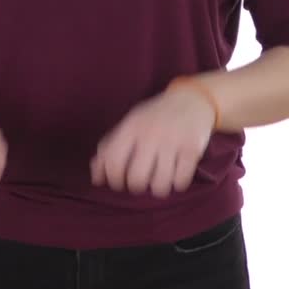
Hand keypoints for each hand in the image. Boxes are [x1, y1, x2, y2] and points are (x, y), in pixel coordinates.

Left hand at [90, 85, 215, 197]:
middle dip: (136, 187)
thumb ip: (109, 148)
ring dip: (158, 188)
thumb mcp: (130, 124)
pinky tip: (176, 175)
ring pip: (159, 185)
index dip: (113, 180)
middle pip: (136, 179)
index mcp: (131, 127)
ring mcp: (173, 142)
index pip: (113, 163)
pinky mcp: (192, 149)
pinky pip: (180, 182)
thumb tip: (95, 178)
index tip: (119, 183)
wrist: (192, 99)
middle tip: (140, 183)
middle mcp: (151, 134)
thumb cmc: (155, 116)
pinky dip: (177, 184)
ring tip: (159, 181)